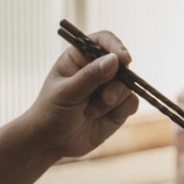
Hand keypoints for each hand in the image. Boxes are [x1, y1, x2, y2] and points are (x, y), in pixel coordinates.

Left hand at [23, 29, 138, 160]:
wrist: (52, 142)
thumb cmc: (52, 112)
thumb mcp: (67, 92)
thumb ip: (90, 76)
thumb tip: (115, 60)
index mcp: (80, 57)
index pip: (103, 41)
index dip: (116, 47)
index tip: (123, 58)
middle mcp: (97, 70)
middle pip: (122, 65)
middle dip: (115, 84)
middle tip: (105, 99)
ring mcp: (109, 89)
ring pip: (128, 86)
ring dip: (112, 102)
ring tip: (90, 112)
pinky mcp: (117, 107)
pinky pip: (131, 103)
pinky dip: (120, 112)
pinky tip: (100, 118)